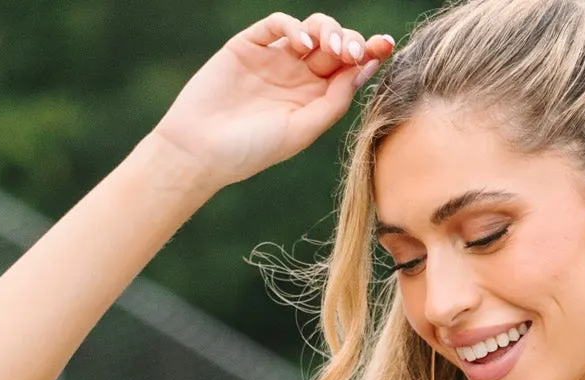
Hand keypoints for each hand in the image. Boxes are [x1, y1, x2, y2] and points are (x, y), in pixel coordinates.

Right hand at [150, 13, 395, 189]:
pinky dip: (294, 26)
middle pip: (334, 45)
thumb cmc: (251, 150)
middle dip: (349, 40)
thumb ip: (332, 102)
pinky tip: (301, 42)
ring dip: (327, 30)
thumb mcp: (300, 131)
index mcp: (313, 100)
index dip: (368, 54)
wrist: (200, 150)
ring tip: (329, 47)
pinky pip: (277, 24)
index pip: (348, 69)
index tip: (384, 46)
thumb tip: (363, 70)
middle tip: (353, 50)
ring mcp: (273, 58)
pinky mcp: (248, 44)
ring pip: (311, 29)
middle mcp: (296, 76)